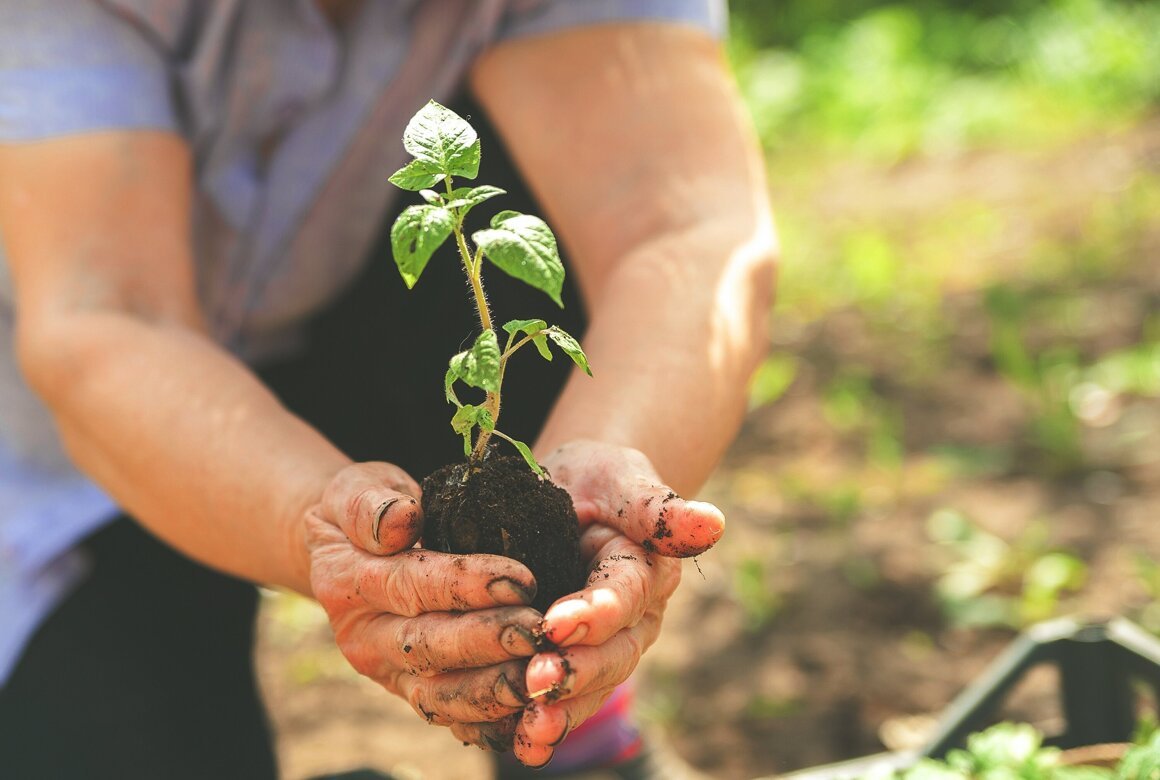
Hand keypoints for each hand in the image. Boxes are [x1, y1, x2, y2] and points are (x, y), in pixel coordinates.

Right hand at [306, 462, 544, 739]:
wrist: (346, 552)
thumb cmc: (367, 510)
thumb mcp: (358, 488)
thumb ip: (371, 504)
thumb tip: (401, 520)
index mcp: (346, 583)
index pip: (411, 585)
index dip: (466, 585)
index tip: (521, 579)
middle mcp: (362, 637)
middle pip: (427, 647)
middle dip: (487, 641)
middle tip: (539, 631)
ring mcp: (386, 672)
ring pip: (439, 695)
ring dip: (492, 690)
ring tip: (541, 673)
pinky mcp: (412, 692)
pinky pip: (451, 717)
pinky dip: (488, 721)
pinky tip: (529, 708)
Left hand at [448, 441, 725, 765]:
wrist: (575, 496)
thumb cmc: (598, 480)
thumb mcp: (621, 478)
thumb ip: (656, 506)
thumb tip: (712, 523)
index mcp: (646, 571)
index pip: (625, 596)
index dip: (595, 613)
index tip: (558, 624)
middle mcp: (633, 620)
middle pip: (613, 655)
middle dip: (576, 672)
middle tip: (537, 680)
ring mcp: (606, 649)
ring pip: (591, 689)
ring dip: (562, 712)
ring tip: (531, 728)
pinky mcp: (573, 665)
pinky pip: (563, 703)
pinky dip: (539, 725)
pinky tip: (517, 744)